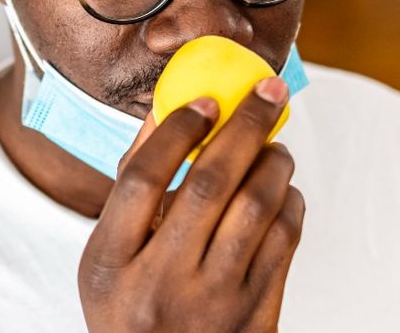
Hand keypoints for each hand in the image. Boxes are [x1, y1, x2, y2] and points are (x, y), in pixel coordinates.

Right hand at [78, 77, 304, 332]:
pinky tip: (282, 189)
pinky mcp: (257, 317)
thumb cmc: (132, 308)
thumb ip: (132, 187)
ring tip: (274, 143)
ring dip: (274, 161)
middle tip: (267, 90)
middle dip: (245, 126)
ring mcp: (213, 305)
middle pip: (209, 185)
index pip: (142, 179)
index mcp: (111, 266)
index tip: (206, 100)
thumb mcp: (110, 258)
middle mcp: (161, 286)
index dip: (176, 130)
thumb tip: (167, 111)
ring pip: (257, 209)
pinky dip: (289, 202)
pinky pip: (285, 241)